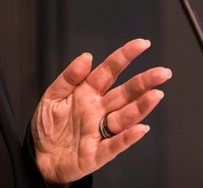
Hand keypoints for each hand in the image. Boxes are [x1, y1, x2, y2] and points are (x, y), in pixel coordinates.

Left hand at [31, 39, 171, 183]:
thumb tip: (86, 57)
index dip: (125, 56)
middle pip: (125, 93)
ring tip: (155, 95)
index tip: (142, 44)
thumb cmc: (47, 128)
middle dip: (144, 81)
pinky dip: (128, 137)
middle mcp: (98, 110)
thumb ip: (69, 77)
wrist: (40, 157)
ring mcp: (100, 131)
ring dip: (141, 106)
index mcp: (87, 93)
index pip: (109, 71)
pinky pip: (115, 144)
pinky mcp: (97, 153)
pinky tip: (141, 128)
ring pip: (125, 116)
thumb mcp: (51, 97)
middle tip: (162, 72)